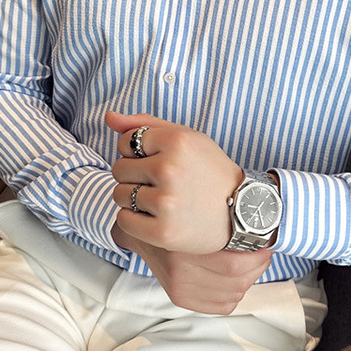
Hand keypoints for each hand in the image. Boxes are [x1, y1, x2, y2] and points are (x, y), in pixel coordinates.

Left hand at [105, 111, 244, 254]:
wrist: (242, 210)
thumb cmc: (210, 171)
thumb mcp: (186, 137)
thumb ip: (145, 124)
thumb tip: (109, 118)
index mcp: (175, 141)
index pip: (125, 142)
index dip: (137, 152)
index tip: (158, 162)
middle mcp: (169, 169)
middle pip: (119, 169)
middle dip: (134, 175)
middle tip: (161, 183)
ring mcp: (166, 202)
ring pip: (118, 195)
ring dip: (132, 198)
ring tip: (160, 200)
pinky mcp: (163, 231)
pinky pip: (123, 220)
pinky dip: (134, 220)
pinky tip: (156, 217)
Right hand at [112, 224, 272, 313]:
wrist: (140, 229)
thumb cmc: (173, 214)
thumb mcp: (193, 208)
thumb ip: (219, 219)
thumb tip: (255, 223)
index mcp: (184, 248)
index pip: (234, 265)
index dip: (257, 257)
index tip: (265, 243)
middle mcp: (179, 271)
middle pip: (235, 281)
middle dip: (257, 267)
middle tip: (264, 252)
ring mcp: (178, 287)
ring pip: (232, 294)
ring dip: (249, 279)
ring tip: (252, 263)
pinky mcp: (178, 297)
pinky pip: (221, 306)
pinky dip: (235, 294)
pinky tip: (237, 279)